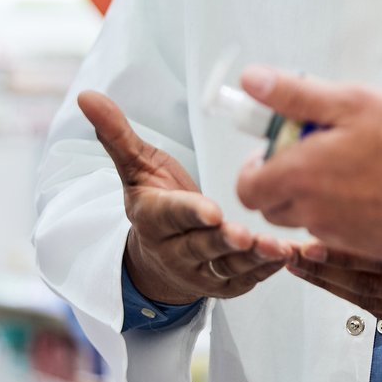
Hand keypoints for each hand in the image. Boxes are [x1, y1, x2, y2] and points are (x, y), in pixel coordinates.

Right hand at [78, 90, 296, 304]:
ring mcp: (200, 271)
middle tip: (246, 235)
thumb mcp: (136, 167)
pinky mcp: (223, 286)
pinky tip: (295, 255)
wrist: (155, 256)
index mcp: (152, 217)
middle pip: (201, 245)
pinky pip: (249, 279)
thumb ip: (117, 134)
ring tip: (279, 248)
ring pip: (228, 267)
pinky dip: (272, 270)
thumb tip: (86, 95)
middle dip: (224, 241)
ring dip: (254, 260)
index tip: (213, 211)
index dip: (190, 213)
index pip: (171, 215)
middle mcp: (174, 249)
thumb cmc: (154, 198)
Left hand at [234, 67, 381, 259]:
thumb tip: (254, 81)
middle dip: (286, 179)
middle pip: (275, 206)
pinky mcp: (369, 248)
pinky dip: (349, 212)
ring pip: (311, 218)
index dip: (255, 166)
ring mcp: (341, 235)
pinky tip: (378, 186)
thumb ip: (294, 94)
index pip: (247, 187)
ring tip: (357, 164)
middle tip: (318, 150)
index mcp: (300, 175)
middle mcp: (314, 212)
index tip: (276, 147)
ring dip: (319, 195)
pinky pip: (344, 232)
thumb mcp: (350, 100)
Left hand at [287, 245, 381, 338]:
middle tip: (289, 256)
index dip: (337, 250)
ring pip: (373, 300)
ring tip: (303, 269)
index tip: (305, 240)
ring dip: (334, 284)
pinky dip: (360, 296)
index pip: (379, 257)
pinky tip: (341, 286)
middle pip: (367, 282)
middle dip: (323, 269)